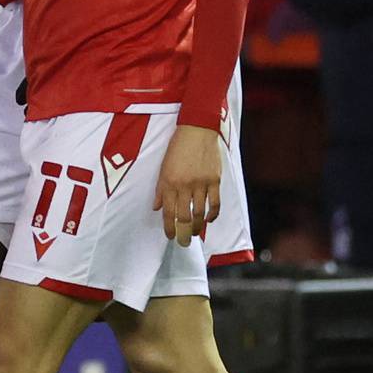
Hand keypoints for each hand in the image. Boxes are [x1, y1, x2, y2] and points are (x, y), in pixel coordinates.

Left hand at [154, 123, 220, 246]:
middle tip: (183, 242)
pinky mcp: (214, 180)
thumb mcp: (163, 167)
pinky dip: (213, 215)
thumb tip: (157, 208)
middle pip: (184, 217)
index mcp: (169, 182)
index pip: (168, 212)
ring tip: (194, 233)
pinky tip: (209, 220)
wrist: (197, 130)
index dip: (169, 228)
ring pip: (199, 213)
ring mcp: (201, 183)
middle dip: (183, 233)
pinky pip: (215, 203)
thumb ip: (160, 189)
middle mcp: (184, 185)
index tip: (170, 236)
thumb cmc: (177, 148)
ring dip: (196, 227)